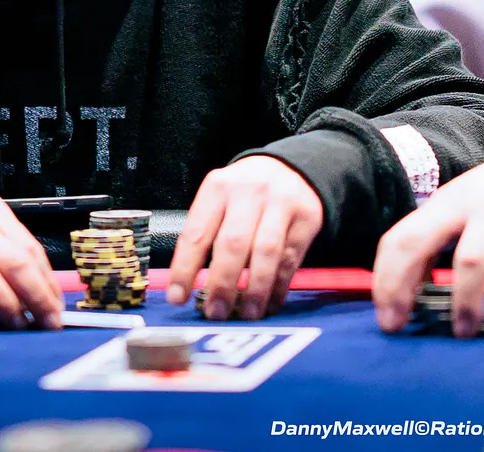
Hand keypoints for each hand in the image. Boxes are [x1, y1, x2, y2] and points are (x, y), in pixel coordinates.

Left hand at [165, 155, 323, 319]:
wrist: (291, 168)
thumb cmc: (245, 193)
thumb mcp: (220, 197)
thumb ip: (206, 232)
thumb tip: (189, 285)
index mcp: (218, 187)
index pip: (196, 232)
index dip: (185, 268)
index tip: (177, 297)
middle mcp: (249, 192)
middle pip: (232, 243)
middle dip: (222, 283)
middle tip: (214, 312)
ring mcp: (280, 203)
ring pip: (265, 253)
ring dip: (254, 290)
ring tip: (246, 314)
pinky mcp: (306, 218)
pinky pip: (290, 258)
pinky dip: (278, 286)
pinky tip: (269, 304)